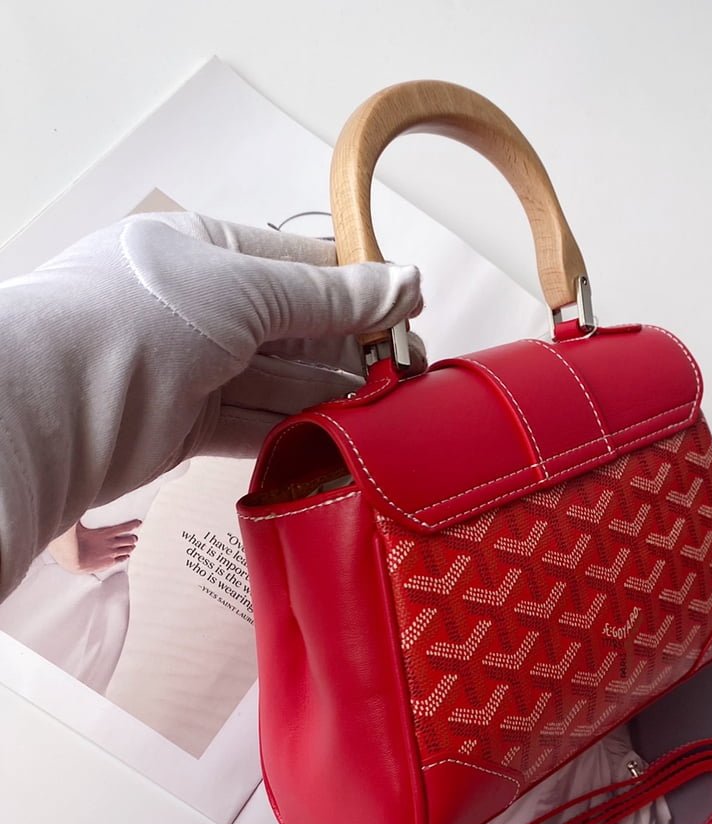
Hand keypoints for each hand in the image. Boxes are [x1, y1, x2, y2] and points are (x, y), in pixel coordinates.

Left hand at [0, 211, 423, 599]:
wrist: (56, 404)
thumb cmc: (142, 316)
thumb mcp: (248, 289)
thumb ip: (331, 296)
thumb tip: (407, 282)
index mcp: (210, 251)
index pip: (303, 266)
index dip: (360, 290)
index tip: (410, 315)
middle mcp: (203, 306)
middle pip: (297, 328)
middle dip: (352, 349)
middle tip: (407, 374)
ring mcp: (195, 368)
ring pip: (281, 381)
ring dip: (331, 394)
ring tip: (386, 409)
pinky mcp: (189, 425)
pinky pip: (257, 424)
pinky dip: (297, 431)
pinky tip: (340, 437)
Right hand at [48, 520, 140, 574]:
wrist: (74, 560)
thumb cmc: (74, 544)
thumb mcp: (77, 528)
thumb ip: (79, 519)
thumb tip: (76, 509)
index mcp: (106, 533)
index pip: (124, 527)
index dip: (133, 525)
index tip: (139, 523)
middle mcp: (111, 543)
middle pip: (130, 540)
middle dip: (133, 538)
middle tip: (134, 538)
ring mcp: (112, 553)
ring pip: (128, 549)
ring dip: (130, 547)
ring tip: (131, 546)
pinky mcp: (110, 563)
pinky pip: (122, 559)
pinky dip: (125, 557)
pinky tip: (126, 556)